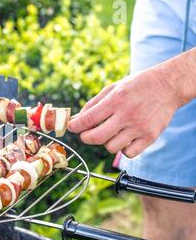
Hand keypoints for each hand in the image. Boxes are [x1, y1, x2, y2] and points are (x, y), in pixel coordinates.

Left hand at [67, 65, 183, 157]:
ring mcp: (140, 127)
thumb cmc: (137, 86)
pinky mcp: (151, 137)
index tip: (72, 126)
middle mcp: (127, 114)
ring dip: (106, 142)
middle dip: (86, 137)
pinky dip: (123, 149)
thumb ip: (93, 104)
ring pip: (111, 147)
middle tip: (86, 134)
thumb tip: (76, 120)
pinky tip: (124, 139)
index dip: (75, 126)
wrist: (169, 85)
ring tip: (111, 133)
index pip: (88, 119)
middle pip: (96, 138)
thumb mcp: (112, 88)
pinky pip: (129, 153)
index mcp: (116, 100)